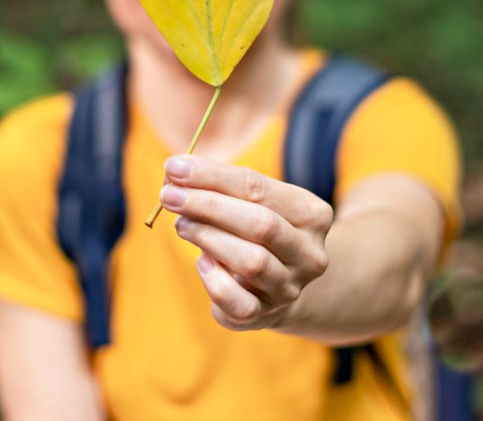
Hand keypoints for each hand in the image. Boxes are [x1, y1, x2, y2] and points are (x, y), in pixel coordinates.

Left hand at [160, 155, 333, 330]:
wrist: (277, 286)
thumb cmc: (256, 231)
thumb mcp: (249, 203)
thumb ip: (218, 185)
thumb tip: (175, 172)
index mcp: (312, 215)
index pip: (258, 187)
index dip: (212, 176)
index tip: (174, 167)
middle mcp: (309, 254)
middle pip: (260, 224)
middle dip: (208, 206)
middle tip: (169, 195)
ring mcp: (290, 288)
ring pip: (252, 261)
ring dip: (208, 238)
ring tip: (182, 224)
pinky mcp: (265, 315)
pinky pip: (239, 302)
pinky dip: (214, 281)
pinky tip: (201, 262)